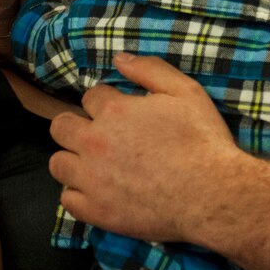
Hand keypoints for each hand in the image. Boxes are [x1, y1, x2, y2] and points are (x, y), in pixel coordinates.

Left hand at [49, 53, 238, 242]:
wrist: (212, 194)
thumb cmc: (202, 140)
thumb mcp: (186, 91)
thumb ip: (150, 70)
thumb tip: (119, 58)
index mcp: (114, 111)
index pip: (90, 97)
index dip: (106, 101)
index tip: (120, 111)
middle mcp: (94, 143)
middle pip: (61, 127)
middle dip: (77, 125)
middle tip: (100, 134)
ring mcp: (92, 180)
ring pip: (57, 163)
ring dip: (73, 159)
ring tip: (94, 163)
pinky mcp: (96, 211)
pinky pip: (67, 200)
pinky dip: (79, 193)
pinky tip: (99, 190)